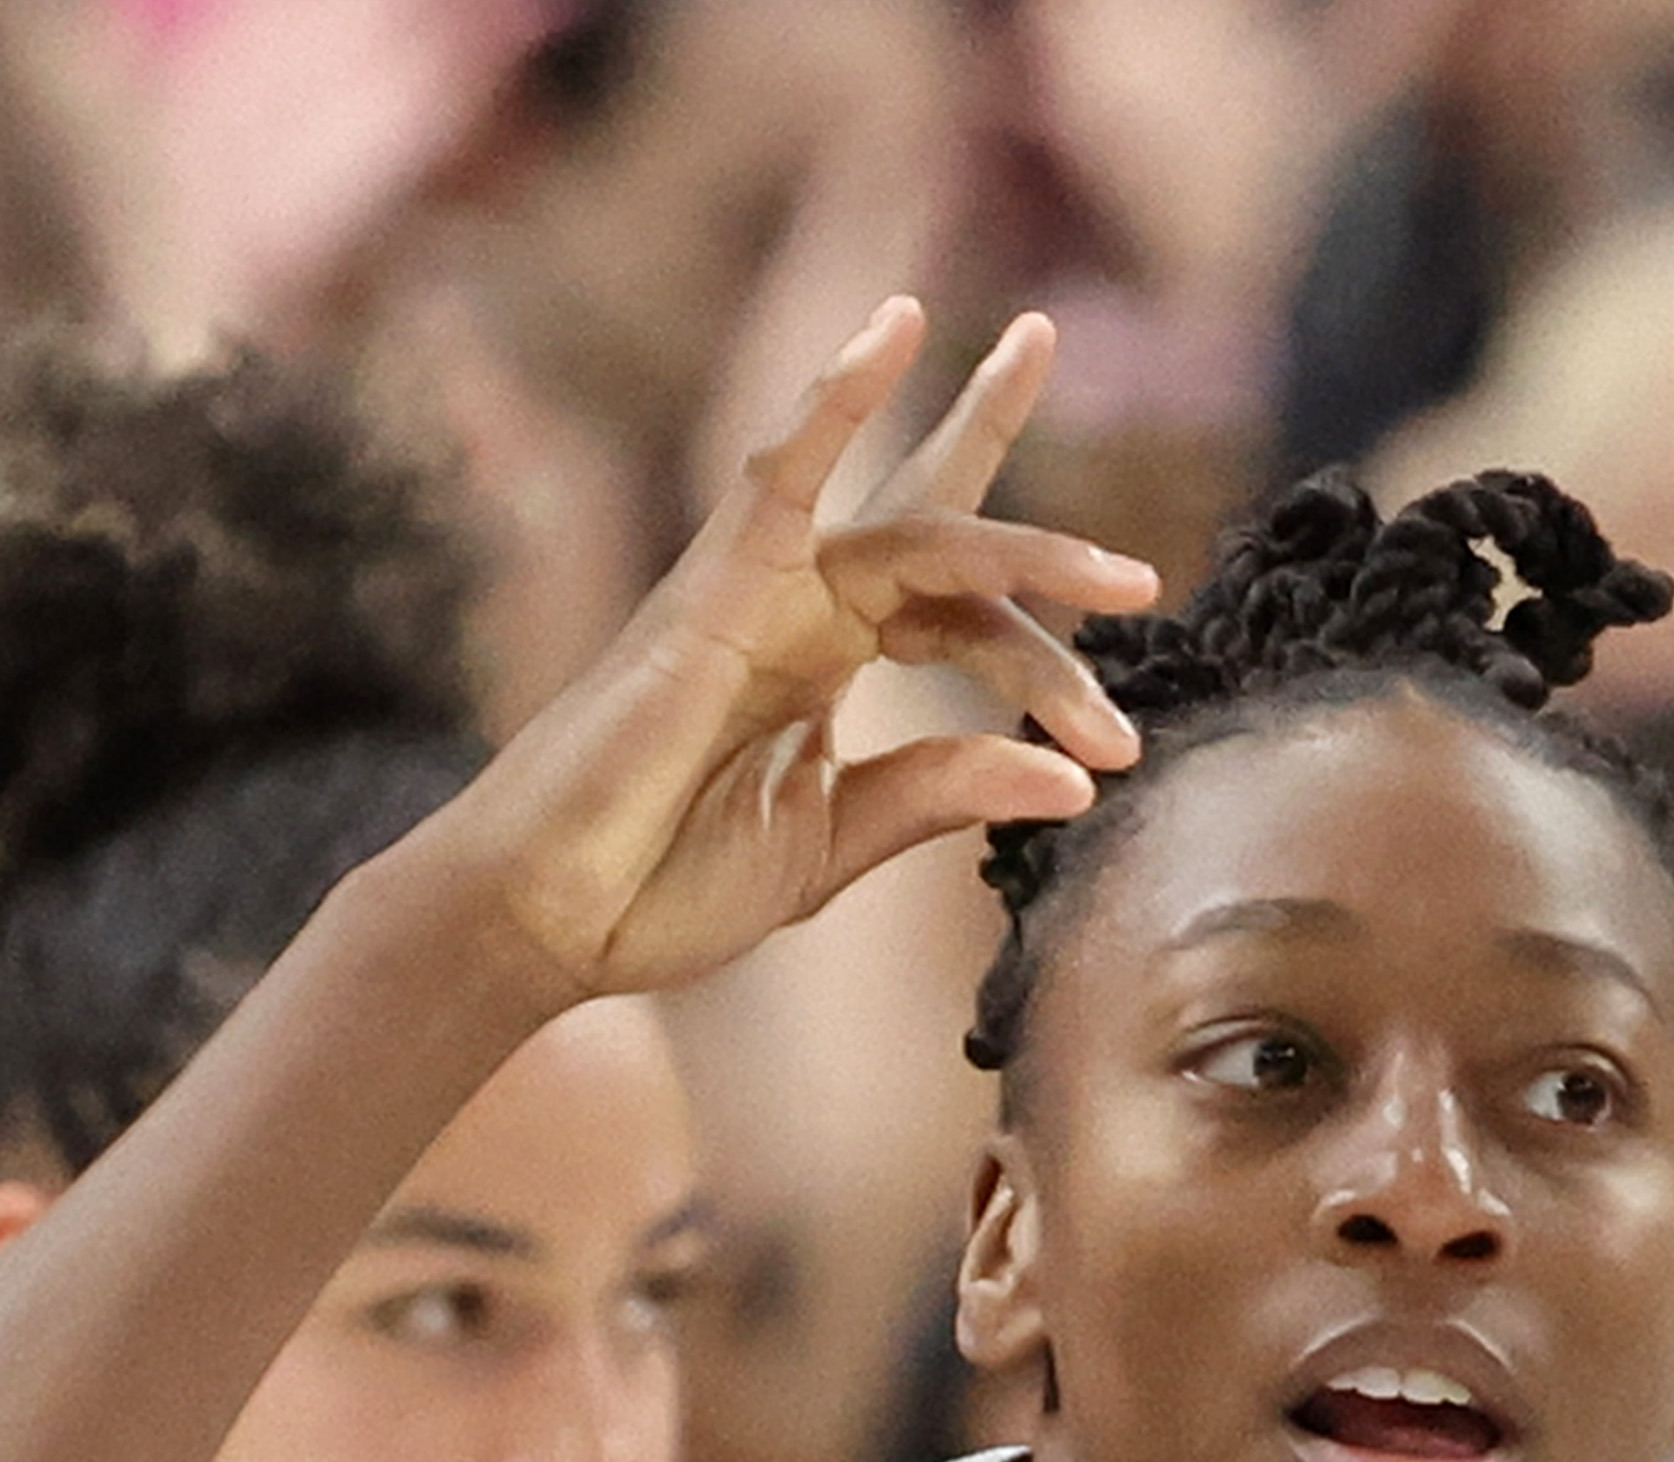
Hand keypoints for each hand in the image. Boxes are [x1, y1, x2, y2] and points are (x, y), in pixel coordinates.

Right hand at [452, 300, 1158, 1000]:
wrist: (554, 918)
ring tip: (1117, 579)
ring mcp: (760, 590)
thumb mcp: (832, 845)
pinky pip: (780, 471)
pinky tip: (898, 330)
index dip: (1047, 672)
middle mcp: (802, 610)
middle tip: (1114, 501)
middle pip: (942, 532)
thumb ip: (938, 795)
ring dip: (1020, 546)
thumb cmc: (666, 887)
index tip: (1119, 749)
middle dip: (1024, 497)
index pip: (960, 620)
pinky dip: (834, 397)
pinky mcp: (713, 587)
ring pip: (914, 533)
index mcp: (828, 669)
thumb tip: (1070, 784)